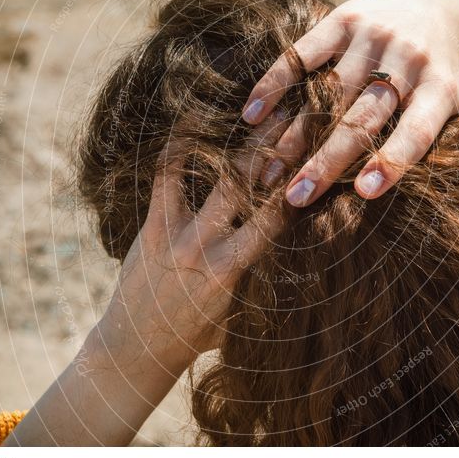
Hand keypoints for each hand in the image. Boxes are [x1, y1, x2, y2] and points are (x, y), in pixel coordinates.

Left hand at [100, 112, 287, 371]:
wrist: (137, 351)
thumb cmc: (199, 336)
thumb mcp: (241, 312)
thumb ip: (261, 273)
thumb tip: (293, 235)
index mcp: (233, 272)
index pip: (276, 217)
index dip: (300, 182)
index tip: (321, 151)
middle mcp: (204, 248)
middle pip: (247, 185)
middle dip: (275, 145)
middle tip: (299, 109)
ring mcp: (173, 233)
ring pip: (209, 174)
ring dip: (235, 138)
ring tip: (256, 106)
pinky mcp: (150, 225)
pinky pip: (166, 176)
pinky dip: (180, 146)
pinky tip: (194, 116)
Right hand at [242, 0, 458, 205]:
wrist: (432, 5)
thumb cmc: (436, 75)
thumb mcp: (450, 106)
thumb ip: (428, 142)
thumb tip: (379, 193)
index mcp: (440, 88)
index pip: (417, 130)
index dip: (392, 161)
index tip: (364, 193)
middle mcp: (410, 58)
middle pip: (362, 116)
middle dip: (327, 161)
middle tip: (296, 197)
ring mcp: (374, 36)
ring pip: (326, 93)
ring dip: (293, 137)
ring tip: (268, 173)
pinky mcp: (345, 19)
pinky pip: (303, 56)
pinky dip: (275, 87)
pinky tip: (254, 116)